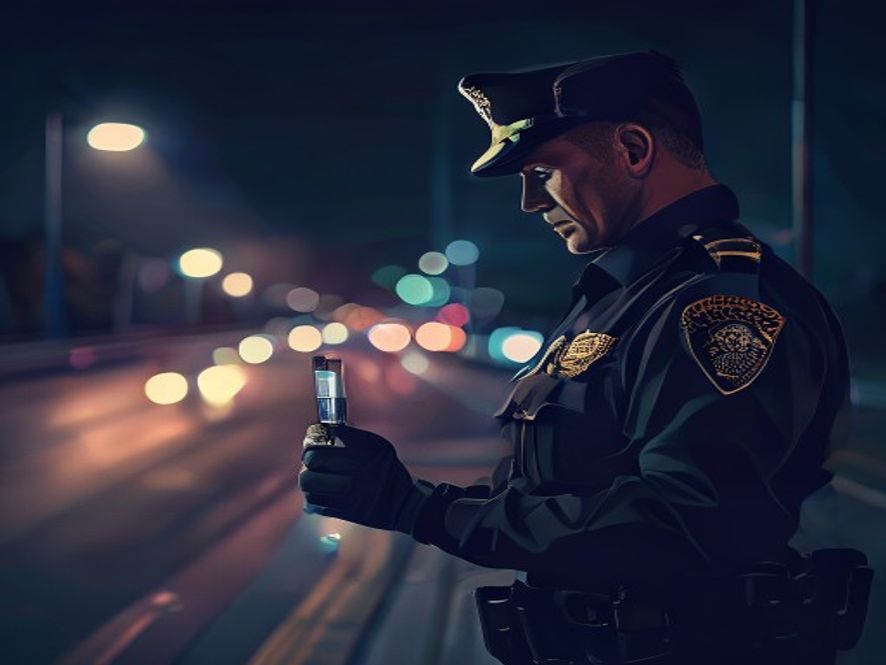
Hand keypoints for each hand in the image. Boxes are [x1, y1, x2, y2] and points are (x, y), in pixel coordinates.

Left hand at [298, 424, 430, 532]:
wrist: (402, 504)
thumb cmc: (387, 470)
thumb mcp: (378, 446)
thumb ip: (351, 438)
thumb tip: (319, 433)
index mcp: (367, 449)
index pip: (327, 437)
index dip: (314, 437)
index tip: (312, 439)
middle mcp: (359, 469)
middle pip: (314, 458)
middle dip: (308, 457)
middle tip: (311, 459)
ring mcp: (350, 493)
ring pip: (309, 482)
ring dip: (307, 478)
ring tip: (313, 476)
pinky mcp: (344, 512)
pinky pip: (314, 502)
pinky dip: (312, 496)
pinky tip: (318, 493)